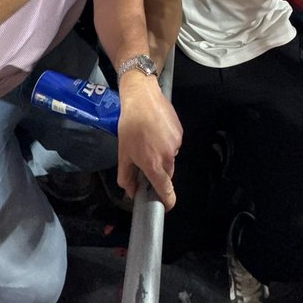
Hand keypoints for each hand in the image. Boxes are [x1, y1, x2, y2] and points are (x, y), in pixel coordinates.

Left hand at [116, 73, 183, 208]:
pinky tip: (156, 131)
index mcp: (153, 165)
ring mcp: (176, 144)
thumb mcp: (123, 154)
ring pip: (170, 158)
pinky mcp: (180, 132)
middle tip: (144, 159)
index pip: (166, 190)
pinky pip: (174, 144)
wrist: (142, 97)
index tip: (166, 206)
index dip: (167, 201)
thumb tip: (133, 192)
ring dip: (161, 155)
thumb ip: (126, 177)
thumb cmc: (129, 126)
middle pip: (167, 173)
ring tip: (148, 140)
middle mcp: (168, 157)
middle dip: (158, 172)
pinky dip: (166, 143)